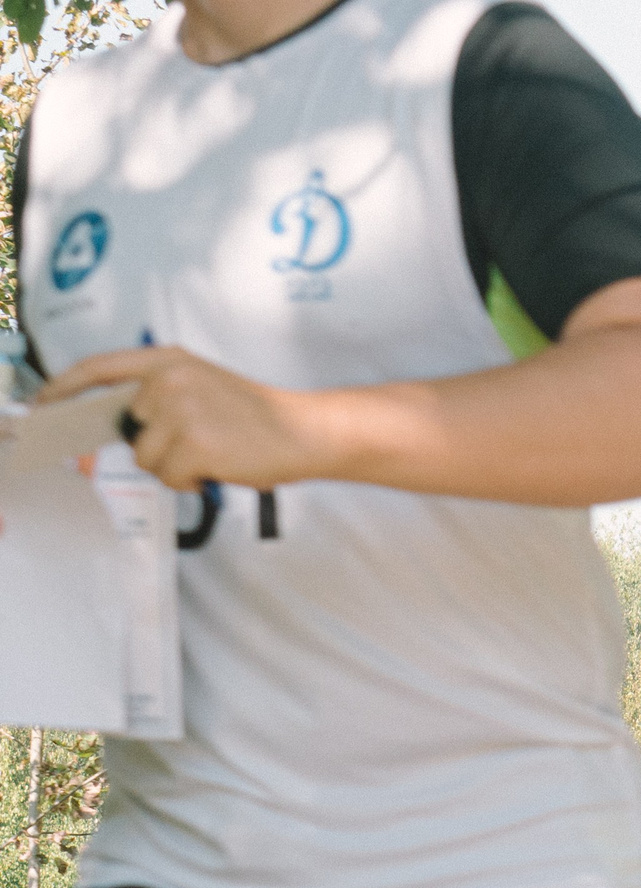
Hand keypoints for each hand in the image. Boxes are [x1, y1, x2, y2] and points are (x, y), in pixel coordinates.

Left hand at [45, 346, 329, 491]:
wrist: (305, 430)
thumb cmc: (258, 417)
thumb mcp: (203, 386)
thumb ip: (160, 395)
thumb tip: (120, 429)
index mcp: (169, 360)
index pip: (99, 368)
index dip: (65, 387)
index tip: (44, 404)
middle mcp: (168, 381)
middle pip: (127, 428)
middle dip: (155, 445)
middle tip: (198, 443)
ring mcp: (180, 411)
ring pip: (145, 457)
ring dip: (174, 467)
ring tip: (213, 455)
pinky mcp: (193, 444)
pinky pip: (168, 477)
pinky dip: (192, 482)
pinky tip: (219, 468)